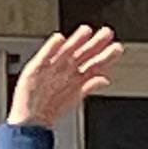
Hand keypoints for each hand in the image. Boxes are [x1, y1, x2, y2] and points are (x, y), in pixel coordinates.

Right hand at [8, 26, 122, 127]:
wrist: (32, 117)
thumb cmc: (51, 107)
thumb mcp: (74, 97)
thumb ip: (89, 86)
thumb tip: (105, 79)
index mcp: (75, 75)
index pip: (92, 61)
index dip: (103, 52)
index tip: (115, 44)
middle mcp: (65, 68)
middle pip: (82, 53)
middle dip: (95, 43)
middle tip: (108, 32)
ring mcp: (52, 67)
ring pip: (67, 51)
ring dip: (77, 40)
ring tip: (86, 30)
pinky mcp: (36, 68)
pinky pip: (46, 55)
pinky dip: (52, 47)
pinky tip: (59, 39)